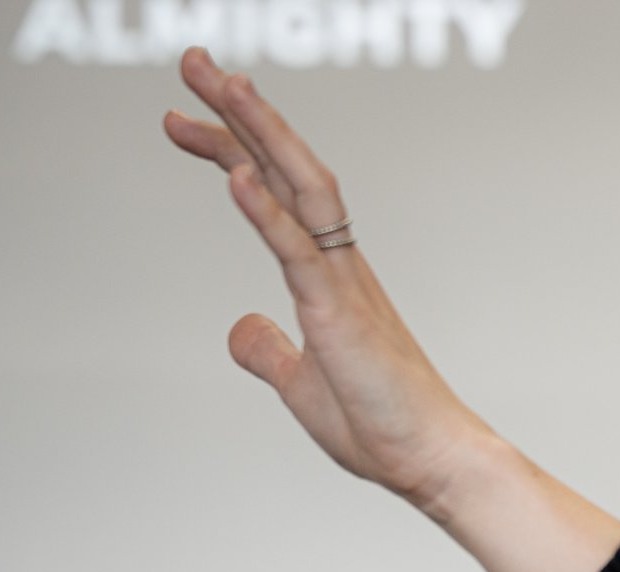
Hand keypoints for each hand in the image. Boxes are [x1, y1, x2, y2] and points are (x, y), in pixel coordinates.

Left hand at [164, 47, 493, 513]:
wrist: (435, 461)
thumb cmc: (384, 428)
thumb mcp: (303, 384)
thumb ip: (270, 352)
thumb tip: (241, 328)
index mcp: (331, 279)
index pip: (274, 194)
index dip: (229, 150)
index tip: (184, 120)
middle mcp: (340, 267)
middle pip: (285, 170)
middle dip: (236, 114)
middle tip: (193, 62)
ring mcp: (343, 287)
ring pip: (301, 189)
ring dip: (257, 134)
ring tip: (217, 84)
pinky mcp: (342, 318)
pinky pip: (298, 255)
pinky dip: (266, 213)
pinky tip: (234, 176)